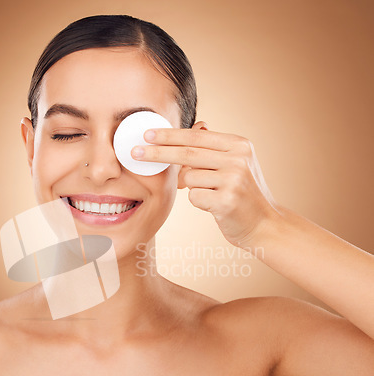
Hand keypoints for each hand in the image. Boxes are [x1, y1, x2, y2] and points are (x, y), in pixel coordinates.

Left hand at [131, 121, 279, 247]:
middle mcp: (238, 159)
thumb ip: (215, 147)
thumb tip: (196, 126)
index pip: (196, 136)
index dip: (170, 136)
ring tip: (210, 193)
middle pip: (187, 153)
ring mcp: (234, 180)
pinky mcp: (227, 201)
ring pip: (189, 178)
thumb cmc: (244, 194)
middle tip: (135, 152)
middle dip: (158, 152)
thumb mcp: (236, 164)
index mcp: (239, 145)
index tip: (147, 134)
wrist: (265, 225)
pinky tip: (215, 206)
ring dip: (190, 186)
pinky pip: (195, 197)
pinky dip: (199, 201)